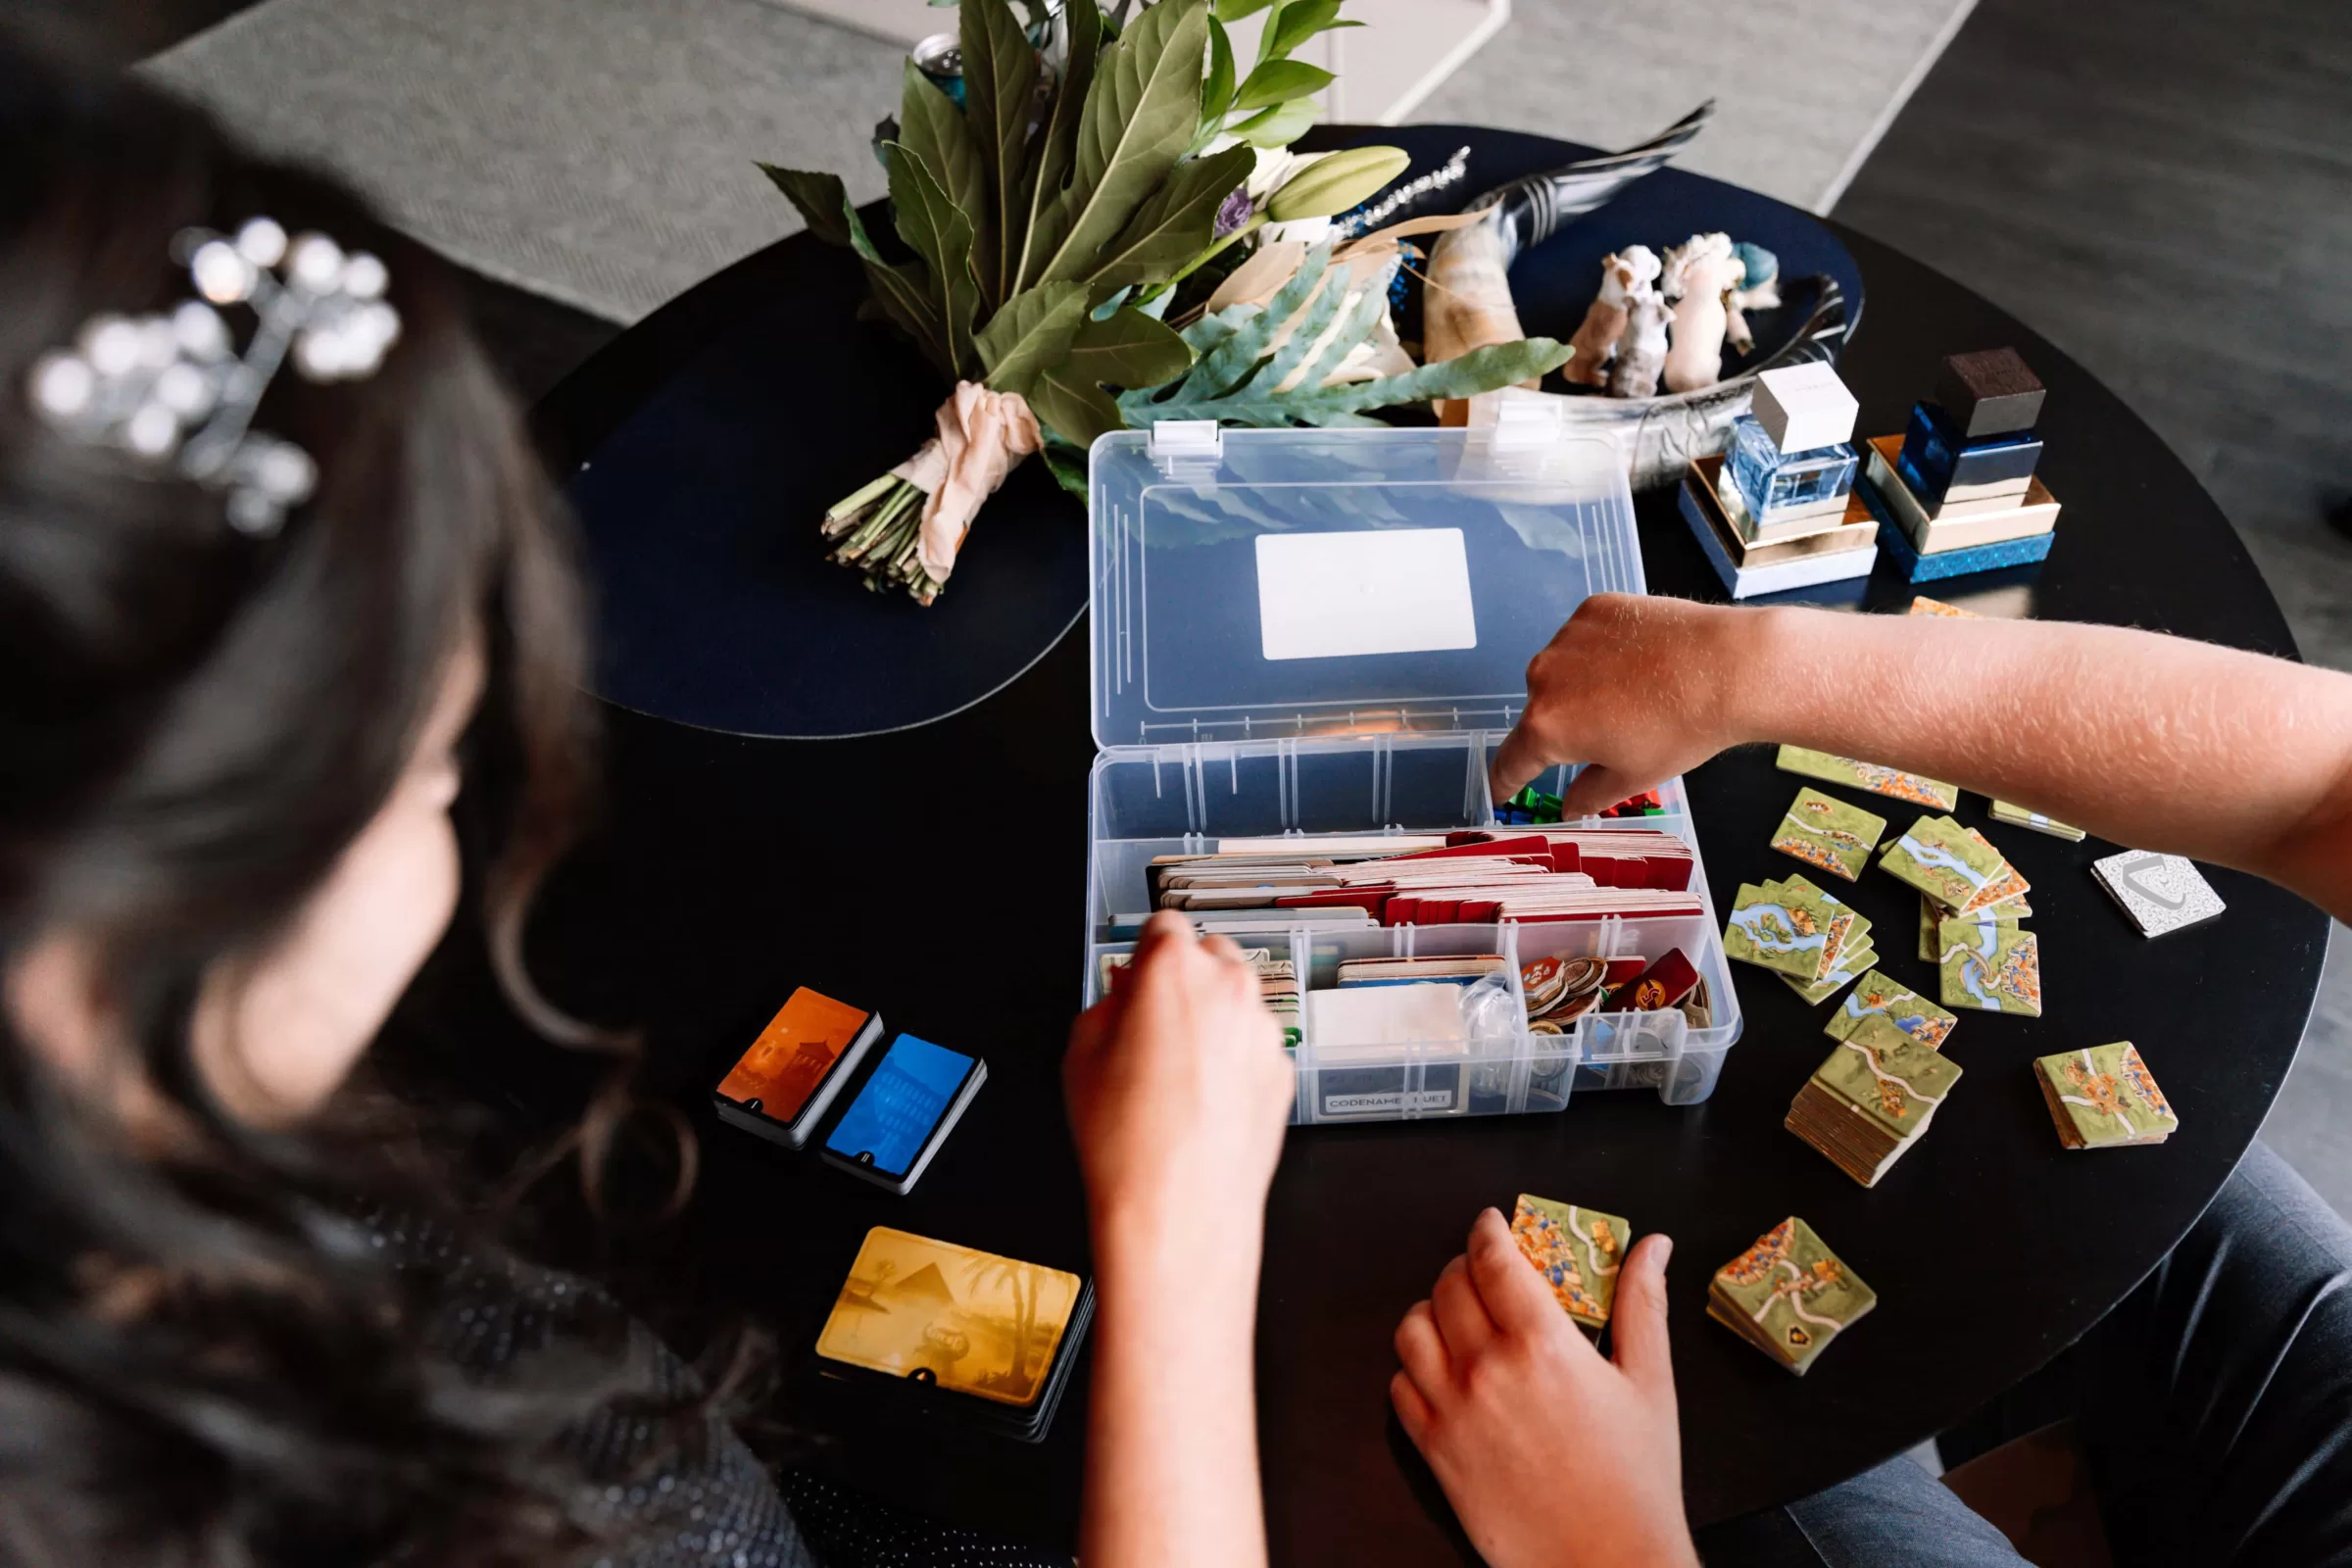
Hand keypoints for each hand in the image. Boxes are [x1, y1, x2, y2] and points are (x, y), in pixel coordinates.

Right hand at [1065, 912, 1293, 1275]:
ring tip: (1173, 1077)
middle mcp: (1229, 989)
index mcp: (1174, 969)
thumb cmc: (1128, 1143)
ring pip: (1236, 1003)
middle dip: (1182, 983)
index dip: (1143, 954)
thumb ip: (1107, 1003)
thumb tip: (1124, 996)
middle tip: (1151, 1027)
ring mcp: (1263, 1030)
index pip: (1162, 926)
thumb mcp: (1080, 1053)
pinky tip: (1201, 1102)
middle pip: (1208, 957)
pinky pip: (1253, 1047)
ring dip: (1211, 1022)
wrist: (1180, 1212)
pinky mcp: (1282, 1070)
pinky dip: (1233, 1062)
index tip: (1136, 975)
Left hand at [1392, 1210, 1697, 1567]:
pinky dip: (1413, 1368)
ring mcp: (1453, 1410)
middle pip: (1449, 1286)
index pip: (1492, 1259)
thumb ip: (1643, 1304)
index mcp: (1542, 1345)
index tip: (1490, 1224)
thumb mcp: (1650, 1382)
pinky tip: (1442, 1371)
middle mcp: (1488, 1370)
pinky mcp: (1435, 1450)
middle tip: (1484, 1272)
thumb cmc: (1635, 1481)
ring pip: (1413, 1330)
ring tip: (1457, 1317)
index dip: (1486, 1230)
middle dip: (1464, 1266)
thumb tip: (1654, 1248)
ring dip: (1432, 1311)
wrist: (1605, 1562)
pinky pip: (1399, 1388)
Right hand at [1491, 593, 1759, 812]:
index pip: (1510, 763)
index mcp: (1546, 727)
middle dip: (1565, 726)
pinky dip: (1603, 652)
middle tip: (1611, 735)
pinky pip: (1585, 638)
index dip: (1505, 783)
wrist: (1728, 667)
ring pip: (1563, 672)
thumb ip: (1588, 796)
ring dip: (1583, 686)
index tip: (1501, 793)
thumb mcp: (1633, 777)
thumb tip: (1568, 807)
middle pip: (1540, 712)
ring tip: (1635, 693)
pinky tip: (1640, 659)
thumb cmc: (1680, 730)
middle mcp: (1543, 677)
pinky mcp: (1594, 609)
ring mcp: (1567, 637)